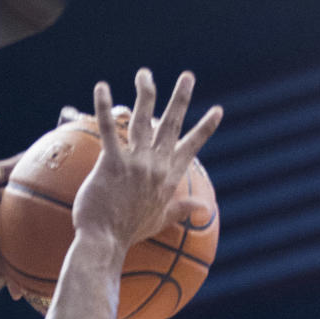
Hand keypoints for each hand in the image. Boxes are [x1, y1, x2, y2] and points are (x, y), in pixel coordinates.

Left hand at [72, 69, 221, 251]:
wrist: (104, 244)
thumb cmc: (128, 234)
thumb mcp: (160, 220)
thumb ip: (181, 209)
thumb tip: (205, 208)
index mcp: (168, 178)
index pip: (191, 147)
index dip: (204, 128)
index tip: (217, 110)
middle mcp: (156, 166)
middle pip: (171, 125)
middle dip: (180, 98)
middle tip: (187, 76)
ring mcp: (135, 163)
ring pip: (143, 119)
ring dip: (146, 93)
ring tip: (145, 74)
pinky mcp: (111, 163)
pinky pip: (109, 129)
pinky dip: (104, 107)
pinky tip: (102, 87)